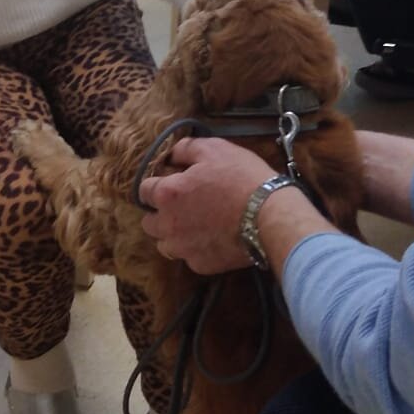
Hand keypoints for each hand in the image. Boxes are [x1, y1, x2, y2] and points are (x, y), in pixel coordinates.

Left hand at [138, 136, 275, 273]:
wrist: (270, 217)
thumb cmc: (242, 178)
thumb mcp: (215, 149)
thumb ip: (186, 149)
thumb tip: (173, 154)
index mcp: (167, 194)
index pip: (143, 191)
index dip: (156, 185)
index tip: (170, 184)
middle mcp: (168, 225)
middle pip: (149, 222)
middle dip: (161, 213)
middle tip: (184, 206)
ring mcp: (183, 248)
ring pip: (165, 244)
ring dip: (174, 235)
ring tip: (196, 225)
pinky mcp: (201, 265)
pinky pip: (189, 257)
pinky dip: (196, 249)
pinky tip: (213, 238)